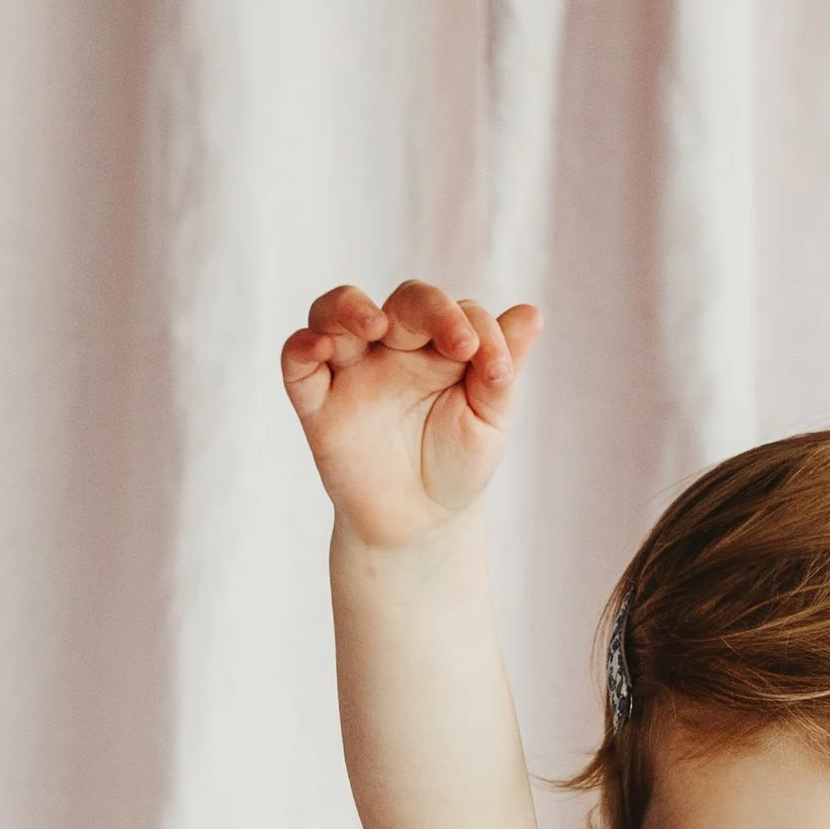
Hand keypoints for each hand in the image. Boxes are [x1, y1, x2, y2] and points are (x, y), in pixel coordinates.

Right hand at [279, 280, 541, 549]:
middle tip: (457, 342)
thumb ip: (501, 368)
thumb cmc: (457, 466)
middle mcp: (393, 347)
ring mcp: (351, 369)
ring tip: (374, 323)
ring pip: (335, 312)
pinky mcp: (317, 401)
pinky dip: (302, 346)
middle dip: (428, 311)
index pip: (454, 312)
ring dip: (349, 307)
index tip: (495, 369)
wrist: (420, 526)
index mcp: (439, 345)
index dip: (475, 327)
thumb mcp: (488, 422)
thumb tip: (532, 313)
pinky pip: (297, 361)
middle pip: (401, 302)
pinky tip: (319, 346)